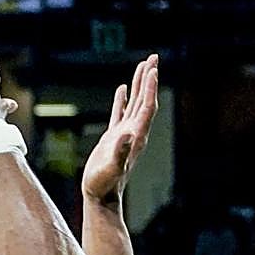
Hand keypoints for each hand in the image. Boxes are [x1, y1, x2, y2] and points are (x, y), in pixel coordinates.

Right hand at [82, 55, 159, 203]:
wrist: (100, 196)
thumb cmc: (105, 184)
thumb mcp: (112, 167)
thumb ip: (120, 152)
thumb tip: (126, 135)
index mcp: (137, 136)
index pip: (147, 106)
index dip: (150, 88)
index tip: (153, 70)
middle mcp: (134, 131)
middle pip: (145, 99)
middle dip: (149, 78)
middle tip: (153, 58)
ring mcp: (124, 133)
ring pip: (135, 103)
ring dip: (139, 84)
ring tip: (142, 66)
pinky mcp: (113, 137)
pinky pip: (120, 112)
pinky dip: (122, 99)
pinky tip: (122, 89)